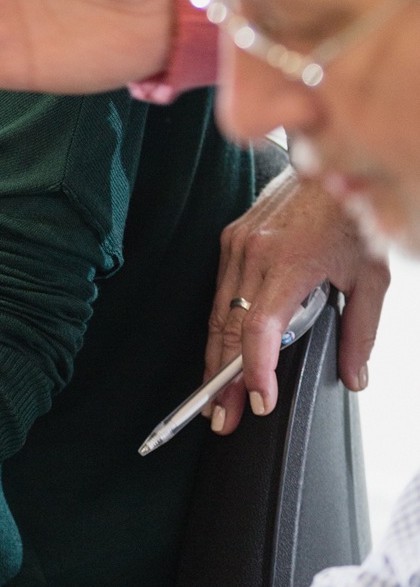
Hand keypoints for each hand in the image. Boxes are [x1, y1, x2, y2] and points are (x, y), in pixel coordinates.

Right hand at [205, 167, 387, 430]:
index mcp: (289, 263)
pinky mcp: (229, 241)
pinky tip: (220, 358)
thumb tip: (356, 378)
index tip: (260, 401)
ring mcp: (236, 245)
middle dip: (223, 382)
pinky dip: (218, 331)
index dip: (255, 370)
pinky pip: (219, 295)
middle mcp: (254, 254)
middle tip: (224, 420)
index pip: (259, 328)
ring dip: (215, 362)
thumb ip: (361, 332)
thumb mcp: (371, 278)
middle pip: (228, 330)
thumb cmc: (351, 217)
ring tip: (215, 401)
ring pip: (217, 316)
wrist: (324, 166)